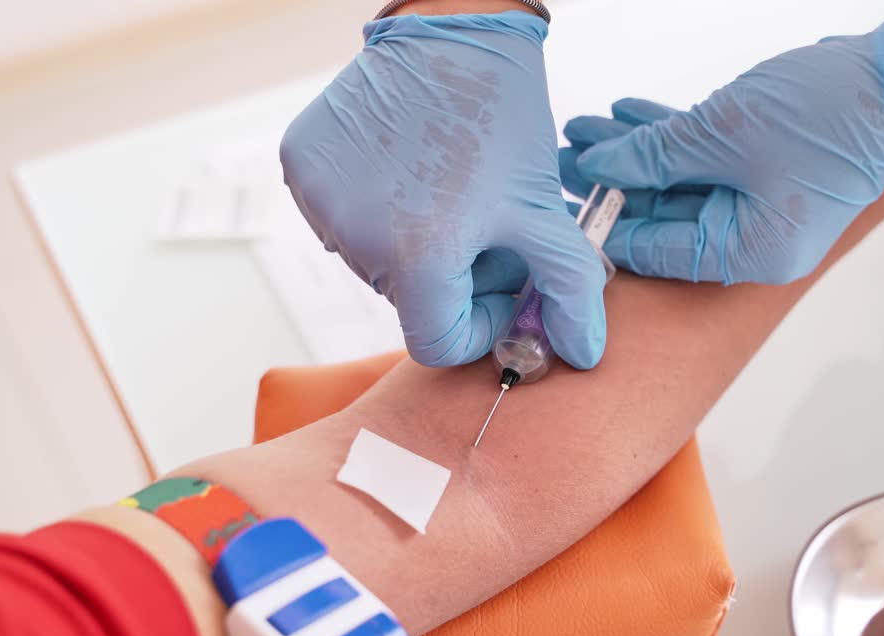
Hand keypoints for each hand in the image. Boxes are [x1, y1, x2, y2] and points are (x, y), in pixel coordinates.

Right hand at [281, 12, 606, 368]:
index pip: (439, 344)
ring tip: (449, 189)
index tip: (505, 282)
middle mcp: (357, 238)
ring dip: (414, 242)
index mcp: (419, 258)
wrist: (453, 30)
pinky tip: (405, 168)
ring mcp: (321, 200)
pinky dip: (375, 207)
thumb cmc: (501, 120)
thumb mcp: (541, 210)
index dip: (481, 323)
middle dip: (456, 276)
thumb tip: (582, 354)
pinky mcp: (301, 165)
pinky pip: (341, 217)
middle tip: (488, 223)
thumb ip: (567, 291)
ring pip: (375, 260)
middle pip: (411, 300)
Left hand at [561, 15, 883, 284]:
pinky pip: (704, 160)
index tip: (556, 200)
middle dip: (610, 180)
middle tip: (556, 157)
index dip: (601, 221)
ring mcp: (759, 204)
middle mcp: (752, 240)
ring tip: (583, 127)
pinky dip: (669, 137)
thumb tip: (596, 165)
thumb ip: (653, 155)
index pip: (655, 248)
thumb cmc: (829, 116)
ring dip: (633, 152)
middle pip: (662, 215)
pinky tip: (627, 115)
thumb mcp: (723, 134)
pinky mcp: (765, 169)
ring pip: (678, 181)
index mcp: (746, 254)